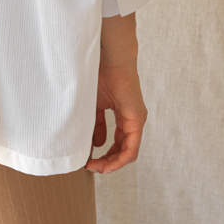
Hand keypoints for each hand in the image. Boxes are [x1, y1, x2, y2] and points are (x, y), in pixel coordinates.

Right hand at [85, 14, 146, 173]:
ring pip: (127, 152)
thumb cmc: (98, 73)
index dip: (103, 154)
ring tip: (95, 167)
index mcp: (122, 114)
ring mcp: (136, 119)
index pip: (116, 142)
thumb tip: (91, 145)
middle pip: (122, 149)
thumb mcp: (93, 104)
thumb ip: (94, 124)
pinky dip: (119, 159)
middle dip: (106, 161)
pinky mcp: (137, 118)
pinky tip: (105, 164)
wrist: (109, 55)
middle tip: (89, 166)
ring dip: (111, 163)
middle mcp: (132, 119)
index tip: (87, 159)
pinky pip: (131, 148)